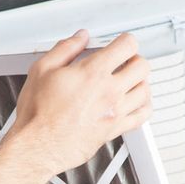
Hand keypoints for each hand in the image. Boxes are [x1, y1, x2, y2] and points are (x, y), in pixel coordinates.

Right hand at [8, 29, 152, 175]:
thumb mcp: (42, 69)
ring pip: (145, 90)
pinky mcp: (115, 129)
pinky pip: (143, 116)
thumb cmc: (38, 113)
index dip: (125, 40)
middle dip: (134, 59)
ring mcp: (115, 112)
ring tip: (130, 80)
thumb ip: (65, 48)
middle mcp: (109, 92)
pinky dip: (144, 105)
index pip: (127, 46)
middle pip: (142, 66)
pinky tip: (135, 102)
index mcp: (93, 73)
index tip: (121, 43)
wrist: (38, 145)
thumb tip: (80, 38)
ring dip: (140, 81)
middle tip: (125, 60)